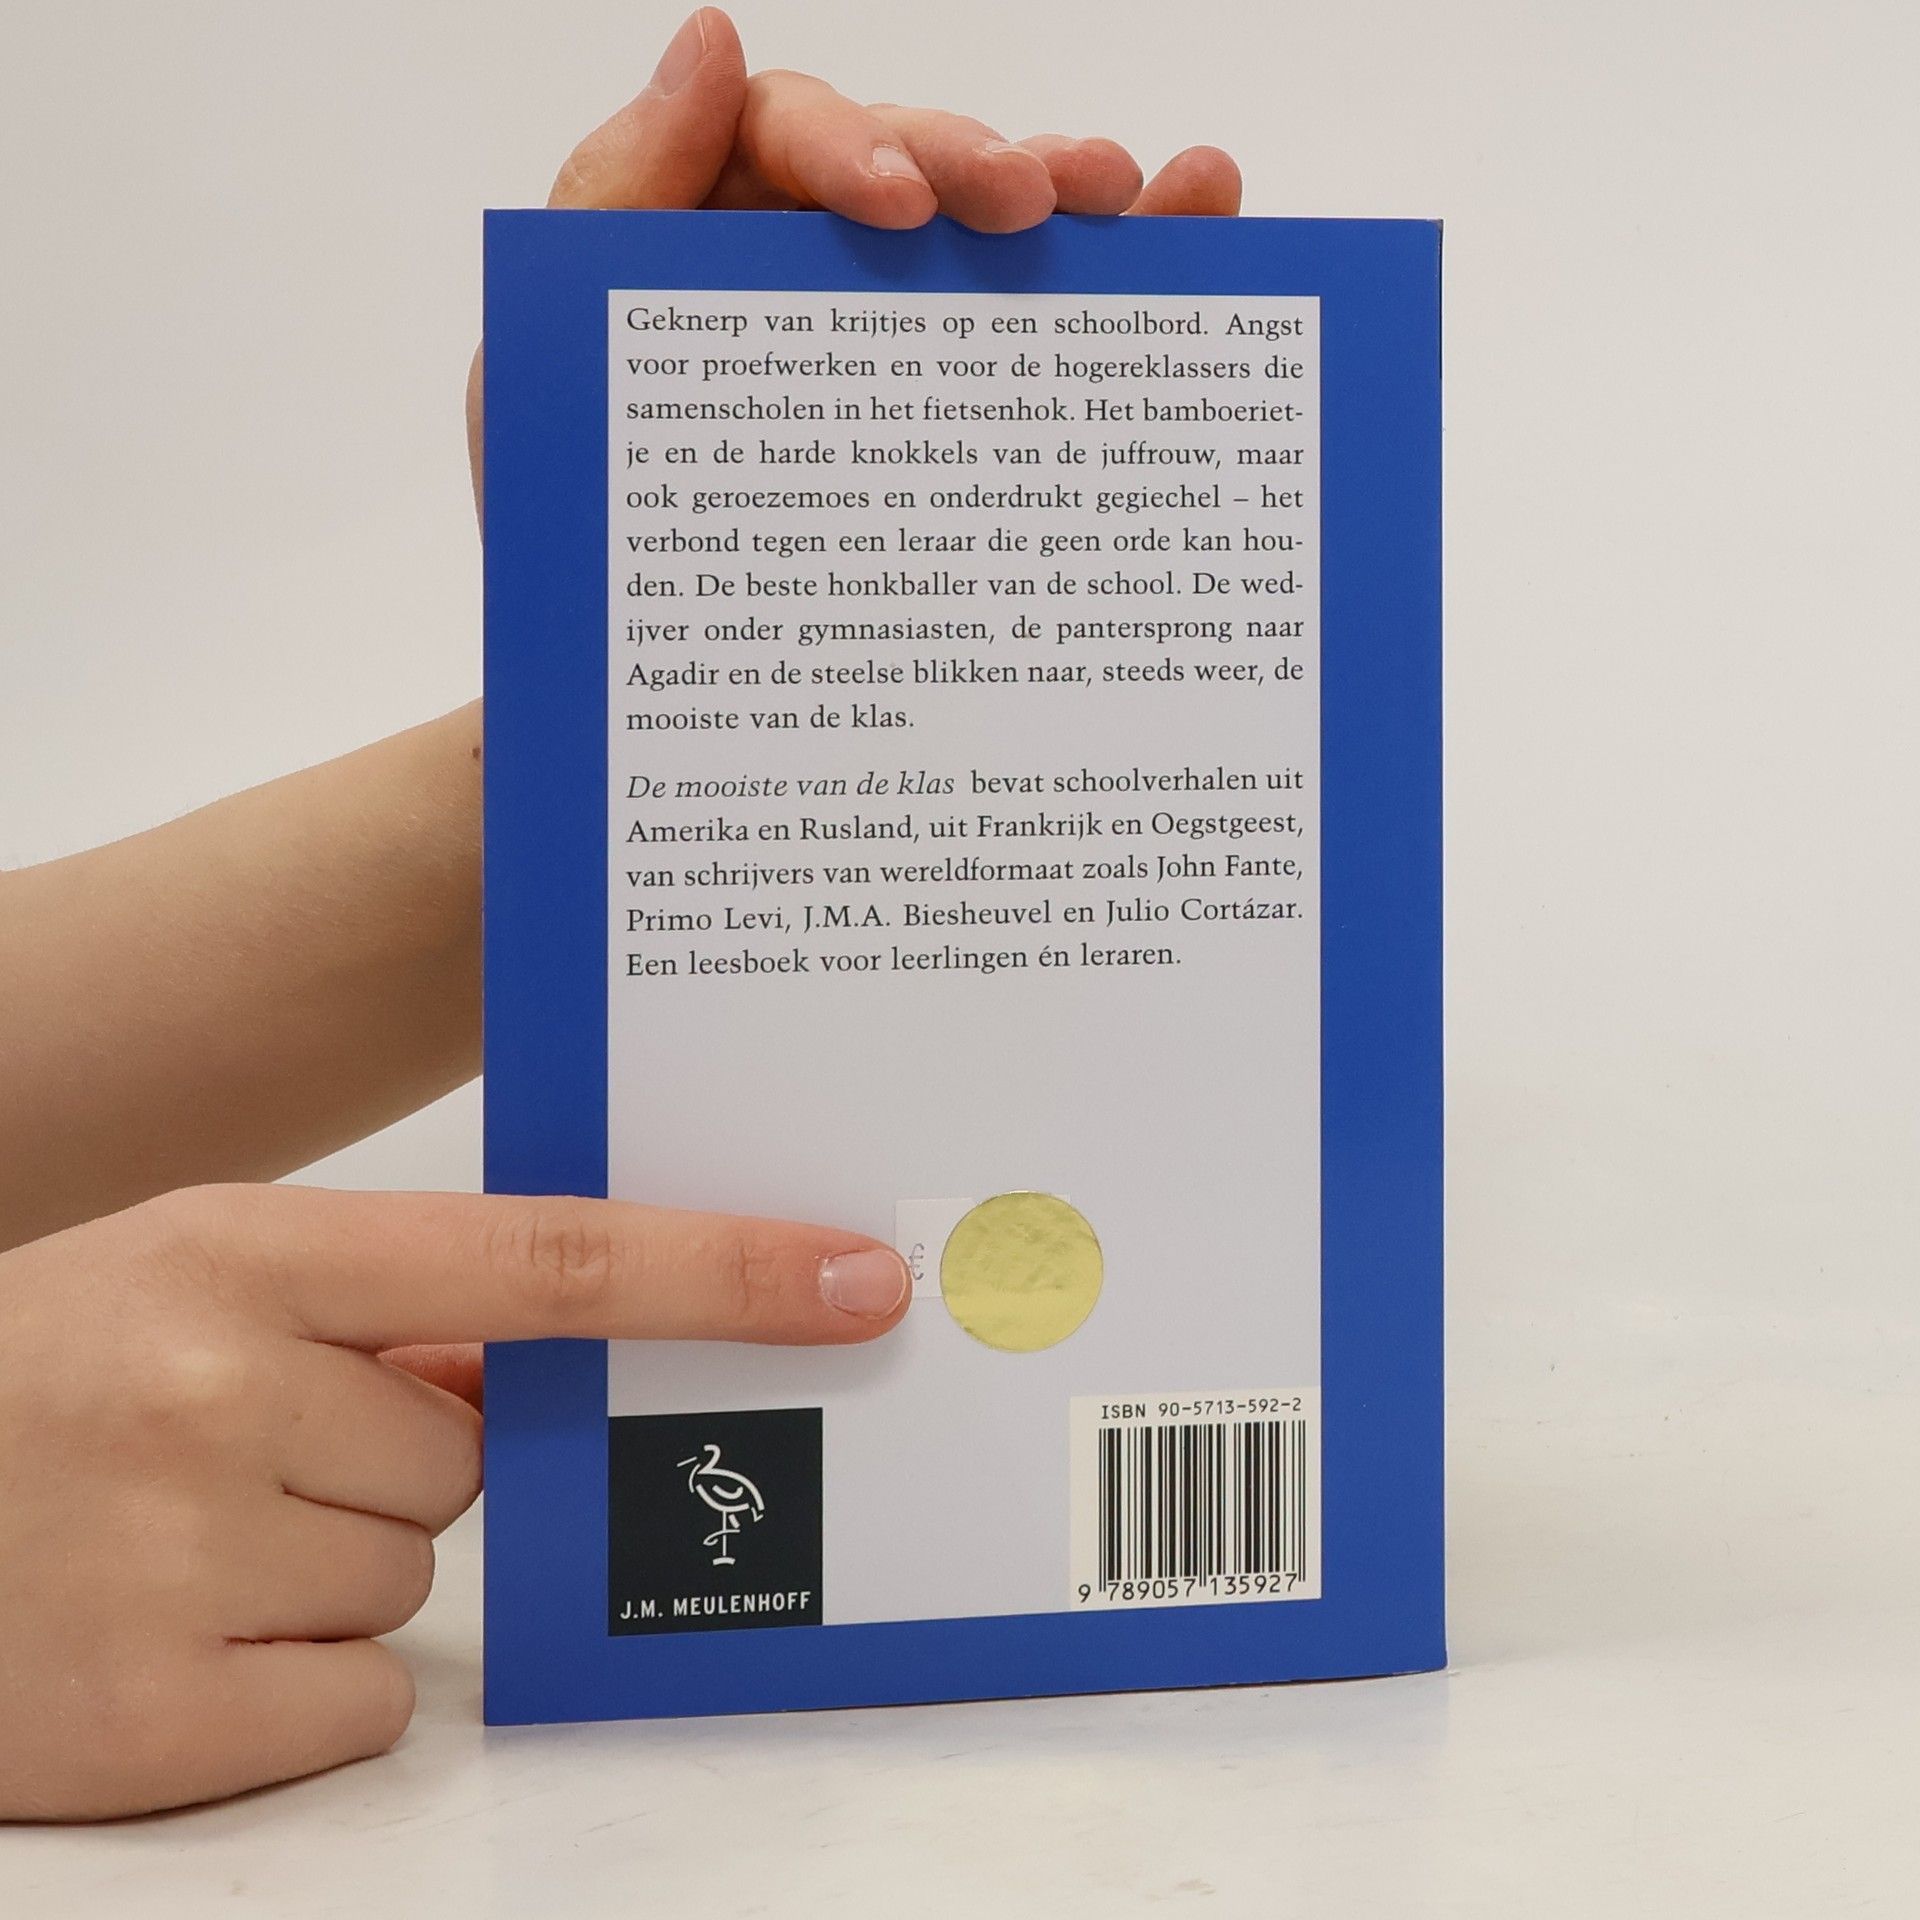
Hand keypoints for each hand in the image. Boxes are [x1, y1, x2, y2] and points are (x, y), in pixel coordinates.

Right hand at [0, 1183, 908, 1818]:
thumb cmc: (30, 1376)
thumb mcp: (185, 1278)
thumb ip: (378, 1307)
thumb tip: (550, 1350)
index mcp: (243, 1250)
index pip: (547, 1259)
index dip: (722, 1272)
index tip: (855, 1280)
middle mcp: (217, 1388)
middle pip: (473, 1453)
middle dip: (393, 1461)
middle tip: (236, 1451)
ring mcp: (181, 1556)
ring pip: (417, 1575)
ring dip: (326, 1568)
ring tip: (173, 1534)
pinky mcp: (152, 1722)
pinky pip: (359, 1703)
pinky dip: (290, 1686)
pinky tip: (166, 1636)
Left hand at [467, 4, 1241, 505]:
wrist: (637, 710)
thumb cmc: (578, 545)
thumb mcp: (549, 372)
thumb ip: (608, 202)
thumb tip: (710, 40)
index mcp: (706, 239)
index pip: (784, 135)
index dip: (851, 145)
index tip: (899, 203)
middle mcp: (808, 273)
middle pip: (913, 167)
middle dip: (983, 168)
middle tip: (1047, 198)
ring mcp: (888, 345)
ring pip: (989, 238)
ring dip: (1077, 200)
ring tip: (1152, 195)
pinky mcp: (950, 425)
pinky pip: (1031, 331)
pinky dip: (1118, 276)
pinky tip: (1191, 227)